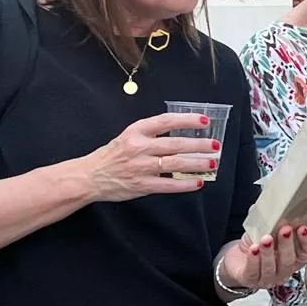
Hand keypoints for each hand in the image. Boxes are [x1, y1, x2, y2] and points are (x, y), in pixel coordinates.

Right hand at [80, 112, 220, 201]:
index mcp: (136, 131)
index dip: (187, 120)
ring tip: (211, 163)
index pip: (166, 121)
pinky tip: (197, 182)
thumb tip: (182, 133)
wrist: (90, 176)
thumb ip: (151, 134)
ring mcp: (141, 167)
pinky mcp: (142, 185)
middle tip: (215, 145)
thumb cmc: (113, 155)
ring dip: (196, 163)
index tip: (204, 121)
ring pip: (175, 163)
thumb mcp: (129, 136)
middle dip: (199, 145)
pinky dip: (185, 184)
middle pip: (175, 144)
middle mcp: (139, 147)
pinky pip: (169, 185)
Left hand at [220, 223, 306, 290]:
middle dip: (287, 244)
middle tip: (285, 229)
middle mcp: (285, 270)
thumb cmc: (257, 243)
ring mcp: (269, 278)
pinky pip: (254, 271)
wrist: (237, 260)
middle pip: (290, 261)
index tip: (304, 227)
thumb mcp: (268, 230)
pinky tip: (253, 249)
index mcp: (295, 257)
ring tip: (266, 238)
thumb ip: (274, 219)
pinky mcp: (251, 280)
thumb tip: (273, 200)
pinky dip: (254, 259)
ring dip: (269, 252)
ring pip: (271, 267)